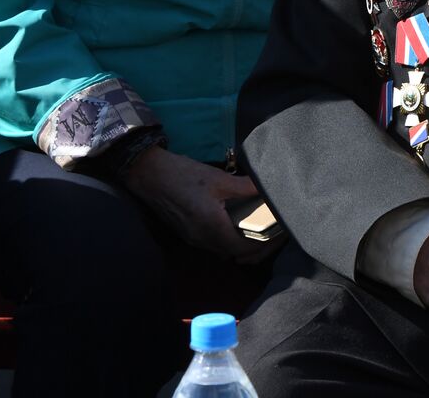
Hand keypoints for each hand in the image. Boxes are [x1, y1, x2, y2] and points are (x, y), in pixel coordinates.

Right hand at [121, 146, 272, 262]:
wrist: (148, 174)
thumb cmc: (183, 175)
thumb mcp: (219, 179)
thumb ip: (246, 187)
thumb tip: (270, 190)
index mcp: (212, 228)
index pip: (245, 249)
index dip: (265, 244)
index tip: (279, 233)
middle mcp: (202, 240)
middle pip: (236, 254)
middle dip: (258, 248)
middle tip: (274, 233)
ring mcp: (193, 239)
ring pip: (225, 251)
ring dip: (243, 245)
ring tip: (260, 228)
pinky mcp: (188, 234)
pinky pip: (214, 244)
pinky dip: (230, 239)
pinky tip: (238, 223)